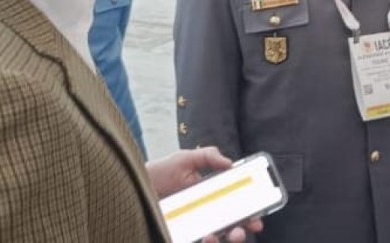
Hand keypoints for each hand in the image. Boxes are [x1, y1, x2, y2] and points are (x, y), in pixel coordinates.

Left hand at [147, 148, 265, 241]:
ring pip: (215, 240)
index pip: (237, 212)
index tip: (257, 220)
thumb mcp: (184, 158)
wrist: (132, 186)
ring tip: (215, 237)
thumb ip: (208, 156)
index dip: (250, 217)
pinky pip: (193, 241)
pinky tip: (204, 238)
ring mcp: (191, 228)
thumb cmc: (159, 172)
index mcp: (212, 199)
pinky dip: (204, 242)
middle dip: (240, 234)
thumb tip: (231, 164)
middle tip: (240, 232)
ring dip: (222, 241)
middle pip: (230, 231)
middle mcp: (204, 216)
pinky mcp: (179, 235)